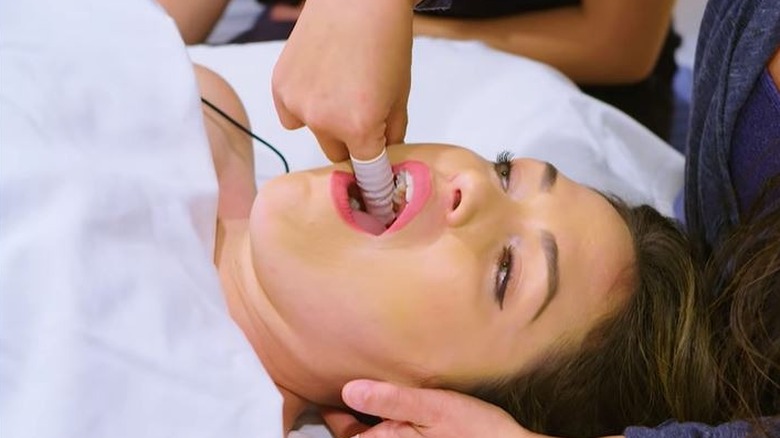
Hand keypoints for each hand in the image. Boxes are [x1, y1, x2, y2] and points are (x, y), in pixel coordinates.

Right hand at [272, 0, 413, 161]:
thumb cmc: (386, 41)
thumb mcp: (400, 94)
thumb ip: (392, 134)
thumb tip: (384, 156)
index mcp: (358, 127)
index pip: (365, 172)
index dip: (374, 177)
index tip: (376, 181)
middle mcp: (322, 122)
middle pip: (336, 154)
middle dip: (350, 143)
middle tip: (362, 114)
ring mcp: (296, 105)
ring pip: (314, 133)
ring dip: (326, 123)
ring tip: (339, 87)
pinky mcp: (279, 87)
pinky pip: (292, 115)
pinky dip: (303, 106)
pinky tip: (318, 80)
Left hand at [322, 379, 538, 437]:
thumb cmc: (475, 430)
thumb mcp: (432, 407)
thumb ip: (391, 399)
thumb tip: (349, 389)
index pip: (345, 430)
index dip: (332, 410)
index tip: (322, 389)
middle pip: (358, 435)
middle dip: (347, 416)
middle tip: (337, 389)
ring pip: (376, 436)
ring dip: (366, 420)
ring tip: (359, 395)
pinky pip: (395, 436)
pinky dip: (386, 424)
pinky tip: (393, 409)